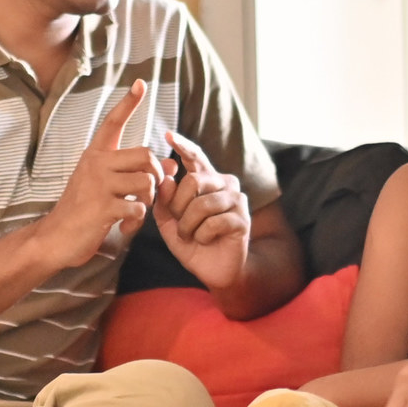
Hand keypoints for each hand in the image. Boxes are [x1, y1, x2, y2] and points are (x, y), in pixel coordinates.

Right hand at [40, 80, 164, 269]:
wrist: (55, 238)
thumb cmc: (83, 211)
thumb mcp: (106, 187)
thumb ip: (134, 174)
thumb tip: (170, 165)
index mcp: (95, 155)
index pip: (112, 123)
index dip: (128, 103)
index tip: (140, 83)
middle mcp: (96, 164)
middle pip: (146, 155)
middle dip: (155, 176)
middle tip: (148, 194)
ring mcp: (98, 185)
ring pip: (146, 182)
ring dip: (149, 201)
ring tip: (135, 211)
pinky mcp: (102, 208)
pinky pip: (138, 209)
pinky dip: (137, 222)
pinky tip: (125, 227)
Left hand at [152, 131, 252, 290]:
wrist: (217, 271)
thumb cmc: (194, 243)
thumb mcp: (170, 222)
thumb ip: (164, 202)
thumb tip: (165, 179)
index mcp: (207, 181)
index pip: (196, 157)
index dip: (183, 145)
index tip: (168, 135)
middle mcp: (225, 184)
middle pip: (194, 181)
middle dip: (178, 206)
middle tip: (179, 224)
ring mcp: (237, 200)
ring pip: (202, 204)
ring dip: (189, 225)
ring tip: (190, 236)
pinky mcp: (243, 219)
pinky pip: (213, 222)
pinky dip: (203, 236)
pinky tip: (207, 241)